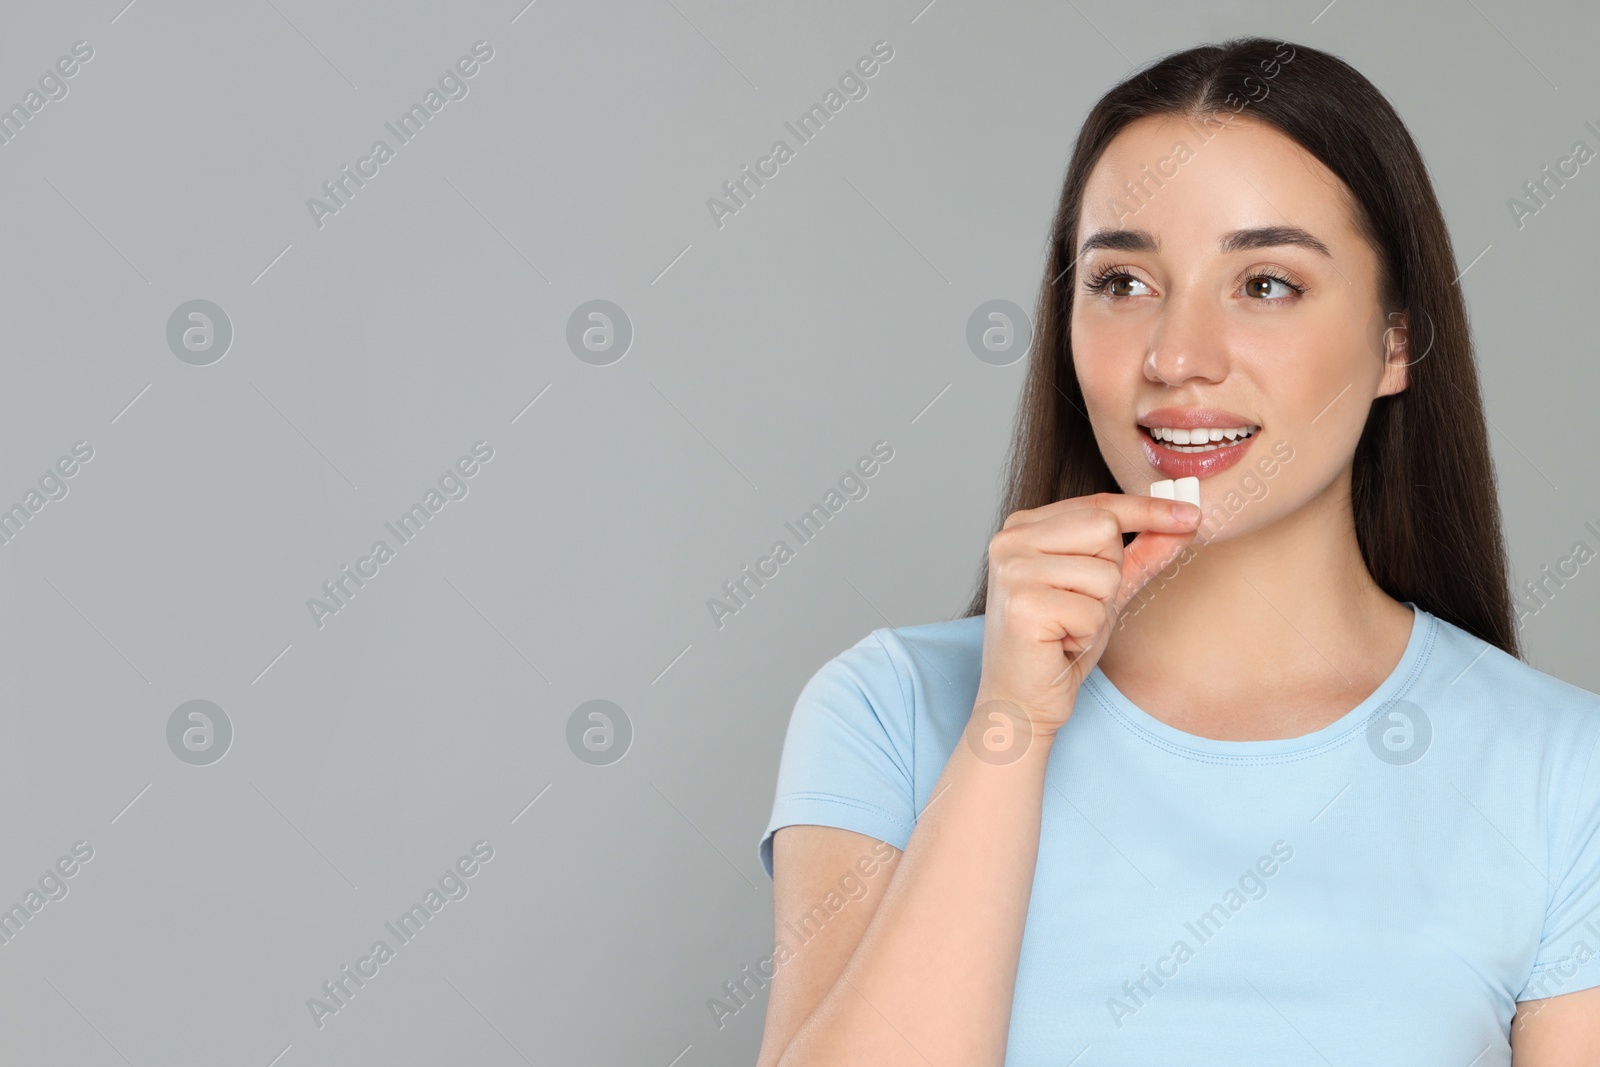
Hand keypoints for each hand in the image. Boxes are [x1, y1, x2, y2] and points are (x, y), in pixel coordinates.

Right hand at [973, 492, 1201, 738]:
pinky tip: (1059, 644)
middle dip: (1109, 575)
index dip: (1147, 510)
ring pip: (1103, 573)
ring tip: (1067, 628)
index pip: (1099, 506)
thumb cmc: (1057, 644)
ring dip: (1098, 611)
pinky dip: (1087, 635)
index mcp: (1024, 527)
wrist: (1020, 700)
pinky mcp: (1022, 605)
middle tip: (1077, 607)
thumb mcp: (1104, 591)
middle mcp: (1010, 541)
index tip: (1192, 514)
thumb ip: (1140, 553)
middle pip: (1104, 529)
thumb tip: (1186, 521)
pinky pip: (1092, 611)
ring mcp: (1012, 571)